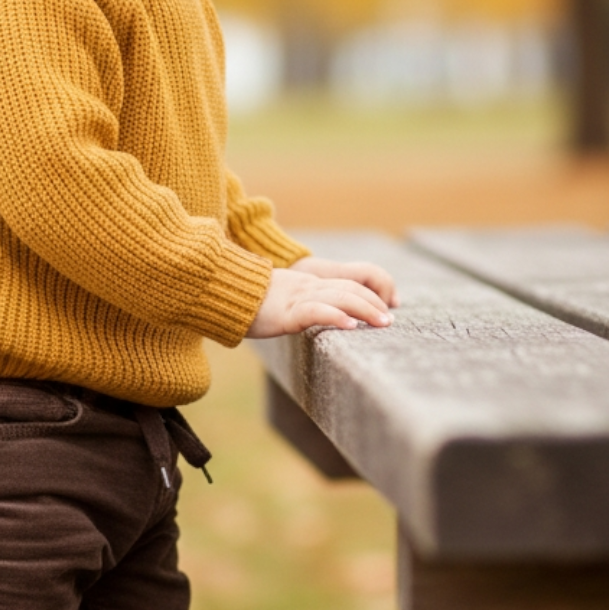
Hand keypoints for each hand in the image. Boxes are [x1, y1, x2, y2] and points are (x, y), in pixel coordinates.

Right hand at [244, 260, 396, 338]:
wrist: (218, 293)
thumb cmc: (243, 305)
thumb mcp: (276, 303)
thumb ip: (294, 308)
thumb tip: (305, 320)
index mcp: (305, 286)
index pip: (345, 284)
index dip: (367, 294)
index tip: (383, 309)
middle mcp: (305, 288)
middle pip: (349, 288)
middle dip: (373, 302)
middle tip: (390, 319)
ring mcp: (296, 298)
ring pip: (340, 297)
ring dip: (365, 309)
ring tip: (383, 322)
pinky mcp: (285, 312)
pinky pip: (315, 311)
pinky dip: (335, 316)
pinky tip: (350, 325)